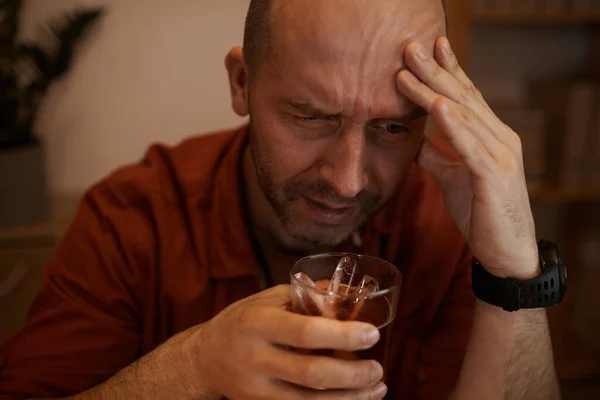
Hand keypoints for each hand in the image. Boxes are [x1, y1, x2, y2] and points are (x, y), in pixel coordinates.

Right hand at [191, 285, 386, 399]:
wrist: (204, 358)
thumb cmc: (242, 321)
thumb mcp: (267, 300)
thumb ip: (305, 297)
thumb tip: (348, 293)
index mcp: (258, 323)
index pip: (305, 332)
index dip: (342, 335)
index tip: (371, 334)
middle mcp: (255, 357)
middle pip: (312, 374)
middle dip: (353, 375)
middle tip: (378, 369)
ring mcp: (256, 387)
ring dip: (350, 398)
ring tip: (377, 388)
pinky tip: (353, 399)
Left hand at [396, 37, 538, 279]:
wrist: (506, 252)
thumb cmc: (481, 213)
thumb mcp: (453, 179)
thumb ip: (438, 157)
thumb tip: (416, 142)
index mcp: (490, 136)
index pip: (465, 96)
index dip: (447, 70)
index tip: (428, 46)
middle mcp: (499, 138)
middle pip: (462, 97)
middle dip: (435, 70)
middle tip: (410, 45)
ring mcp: (500, 155)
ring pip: (464, 115)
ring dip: (434, 90)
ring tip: (411, 69)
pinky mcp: (495, 177)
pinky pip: (471, 147)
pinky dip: (454, 125)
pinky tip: (437, 106)